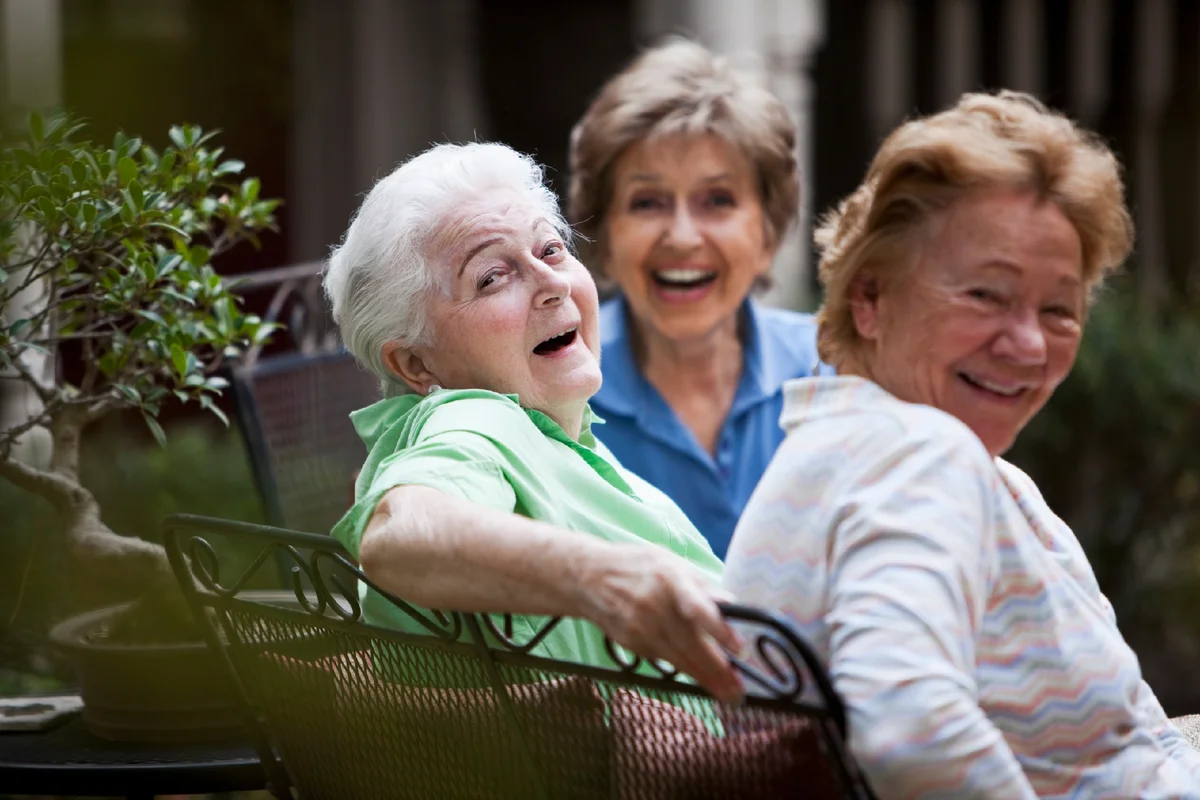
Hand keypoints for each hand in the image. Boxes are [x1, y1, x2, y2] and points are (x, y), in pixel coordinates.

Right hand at [574, 543, 743, 703]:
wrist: (587, 577)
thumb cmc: (638, 567)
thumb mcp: (671, 563)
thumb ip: (702, 585)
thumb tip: (731, 604)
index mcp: (670, 579)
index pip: (698, 607)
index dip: (719, 629)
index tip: (739, 648)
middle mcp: (655, 605)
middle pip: (690, 643)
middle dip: (718, 670)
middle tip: (739, 690)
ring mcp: (640, 627)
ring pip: (678, 659)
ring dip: (705, 679)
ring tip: (727, 693)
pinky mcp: (631, 642)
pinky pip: (662, 659)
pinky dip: (683, 669)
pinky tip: (700, 678)